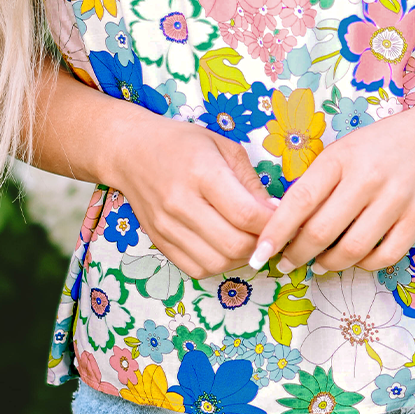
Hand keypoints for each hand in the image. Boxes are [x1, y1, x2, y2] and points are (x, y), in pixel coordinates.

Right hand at [109, 112, 276, 279]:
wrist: (131, 151)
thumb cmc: (182, 144)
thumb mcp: (224, 148)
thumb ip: (251, 182)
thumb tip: (275, 213)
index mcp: (202, 172)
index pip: (246, 213)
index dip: (272, 223)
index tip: (284, 218)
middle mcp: (181, 203)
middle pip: (234, 244)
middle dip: (261, 243)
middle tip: (269, 232)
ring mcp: (167, 227)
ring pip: (218, 262)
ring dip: (242, 258)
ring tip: (248, 239)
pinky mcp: (159, 242)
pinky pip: (197, 269)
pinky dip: (219, 264)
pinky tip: (224, 246)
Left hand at [250, 97, 414, 274]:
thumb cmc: (379, 147)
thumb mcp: (341, 152)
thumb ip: (315, 183)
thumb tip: (283, 224)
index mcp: (341, 158)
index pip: (300, 201)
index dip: (276, 232)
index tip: (259, 253)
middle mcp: (367, 178)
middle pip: (322, 231)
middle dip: (297, 254)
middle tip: (287, 262)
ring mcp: (395, 200)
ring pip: (352, 249)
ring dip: (328, 263)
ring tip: (319, 262)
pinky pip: (384, 257)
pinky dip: (363, 264)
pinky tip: (354, 259)